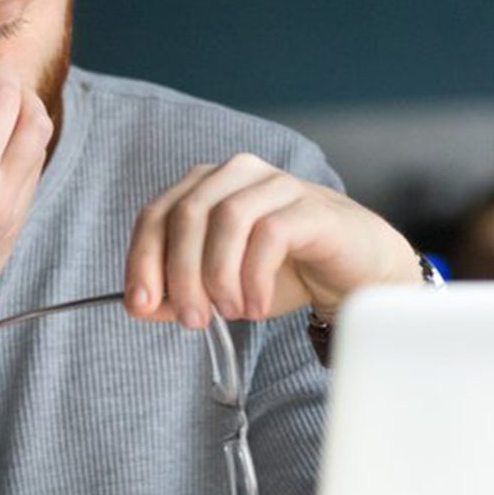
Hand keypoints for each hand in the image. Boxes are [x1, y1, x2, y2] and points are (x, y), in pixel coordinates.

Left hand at [124, 152, 419, 328]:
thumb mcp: (218, 288)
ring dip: (219, 275)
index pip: (155, 215)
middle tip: (192, 320)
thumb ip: (177, 294)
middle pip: (186, 215)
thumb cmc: (281, 273)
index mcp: (203, 187)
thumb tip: (137, 306)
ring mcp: (275, 184)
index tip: (140, 305)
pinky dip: (255, 277)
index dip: (142, 260)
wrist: (355, 272)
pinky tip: (256, 306)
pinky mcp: (311, 206)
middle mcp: (235, 174)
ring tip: (230, 313)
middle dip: (180, 274)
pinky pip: (270, 234)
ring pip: (227, 219)